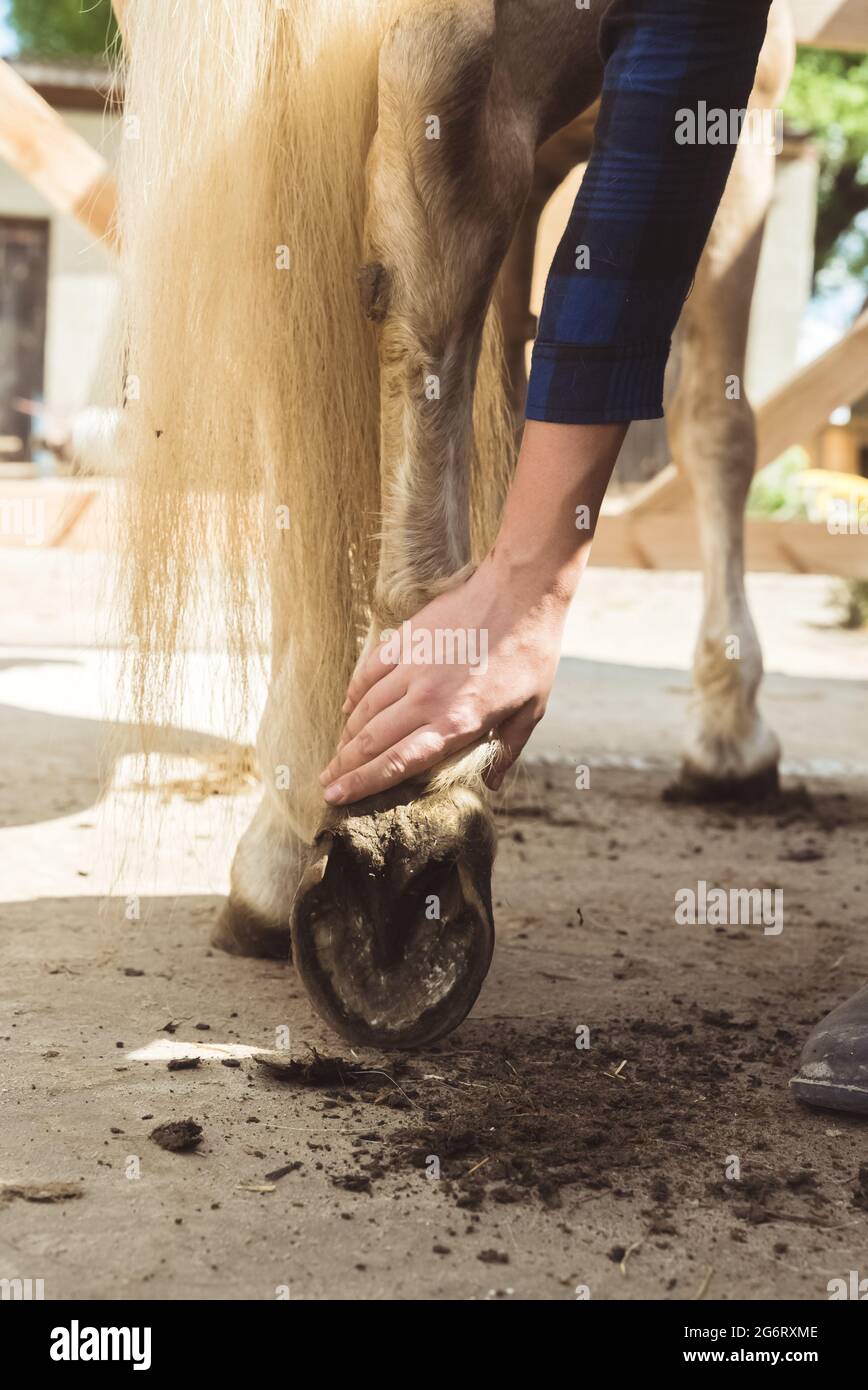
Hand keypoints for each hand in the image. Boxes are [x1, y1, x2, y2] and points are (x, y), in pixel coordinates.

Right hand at [319, 553, 568, 803]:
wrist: (521, 592)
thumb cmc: (532, 653)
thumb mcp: (531, 710)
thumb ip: (507, 750)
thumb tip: (493, 784)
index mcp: (456, 723)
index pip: (398, 763)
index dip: (363, 783)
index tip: (337, 797)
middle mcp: (427, 699)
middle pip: (372, 741)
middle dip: (345, 766)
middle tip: (326, 783)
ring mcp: (412, 667)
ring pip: (365, 708)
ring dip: (347, 735)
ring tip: (336, 754)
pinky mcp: (406, 640)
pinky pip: (369, 671)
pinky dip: (353, 692)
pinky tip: (346, 707)